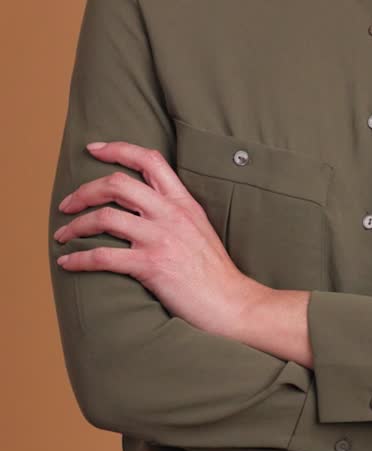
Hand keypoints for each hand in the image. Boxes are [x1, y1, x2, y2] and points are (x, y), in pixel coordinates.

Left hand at [53, 140, 266, 337]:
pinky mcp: (151, 266)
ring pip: (104, 217)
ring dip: (75, 225)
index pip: (149, 160)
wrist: (230, 302)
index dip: (117, 149)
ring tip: (62, 235)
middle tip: (67, 204)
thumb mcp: (198, 227)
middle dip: (84, 191)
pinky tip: (67, 263)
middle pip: (117, 184)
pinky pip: (103, 256)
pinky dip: (79, 259)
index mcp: (182, 201)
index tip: (93, 148)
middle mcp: (170, 213)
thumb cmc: (212, 271)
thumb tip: (141, 204)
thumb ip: (172, 211)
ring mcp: (160, 238)